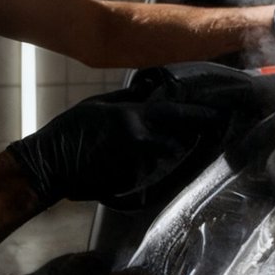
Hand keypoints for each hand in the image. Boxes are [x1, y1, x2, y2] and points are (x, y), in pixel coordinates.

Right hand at [6, 88, 223, 209]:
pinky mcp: (135, 183)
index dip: (205, 115)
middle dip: (199, 133)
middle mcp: (144, 143)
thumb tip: (154, 92)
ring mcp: (141, 166)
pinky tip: (150, 159)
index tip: (222, 113)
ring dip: (179, 148)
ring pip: (172, 155)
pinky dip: (159, 162)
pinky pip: (157, 169)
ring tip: (183, 141)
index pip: (181, 115)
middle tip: (213, 127)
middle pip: (185, 138)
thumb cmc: (72, 131)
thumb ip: (132, 99)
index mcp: (135, 118)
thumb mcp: (101, 104)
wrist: (52, 165)